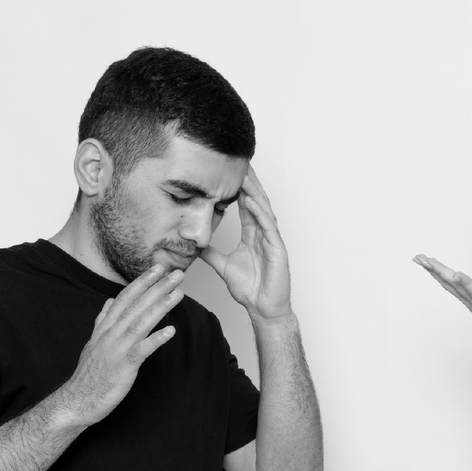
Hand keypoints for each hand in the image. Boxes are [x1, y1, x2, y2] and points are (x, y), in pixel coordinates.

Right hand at [59, 264, 183, 425]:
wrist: (76, 402)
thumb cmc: (89, 375)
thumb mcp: (93, 342)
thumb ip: (102, 321)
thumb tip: (109, 301)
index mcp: (104, 328)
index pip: (124, 298)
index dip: (141, 282)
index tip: (157, 268)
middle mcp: (110, 334)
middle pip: (136, 306)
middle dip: (157, 287)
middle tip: (176, 273)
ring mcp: (116, 350)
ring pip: (140, 323)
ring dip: (161, 306)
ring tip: (178, 293)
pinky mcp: (123, 367)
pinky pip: (142, 351)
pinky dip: (156, 339)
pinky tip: (171, 331)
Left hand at [201, 165, 291, 321]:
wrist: (263, 309)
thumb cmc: (250, 289)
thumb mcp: (223, 266)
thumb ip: (210, 253)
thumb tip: (193, 244)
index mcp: (253, 234)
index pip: (245, 205)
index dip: (238, 188)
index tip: (228, 172)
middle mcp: (264, 233)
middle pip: (256, 200)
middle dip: (248, 182)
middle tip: (238, 162)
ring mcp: (272, 240)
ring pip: (263, 209)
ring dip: (254, 191)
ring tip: (244, 174)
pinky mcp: (278, 249)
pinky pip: (269, 227)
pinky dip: (260, 212)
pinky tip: (252, 201)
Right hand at [414, 254, 471, 359]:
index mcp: (471, 299)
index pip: (451, 282)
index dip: (437, 272)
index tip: (425, 261)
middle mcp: (471, 301)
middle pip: (448, 281)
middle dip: (433, 268)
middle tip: (417, 257)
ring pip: (457, 284)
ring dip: (443, 272)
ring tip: (429, 261)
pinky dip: (467, 283)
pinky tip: (457, 275)